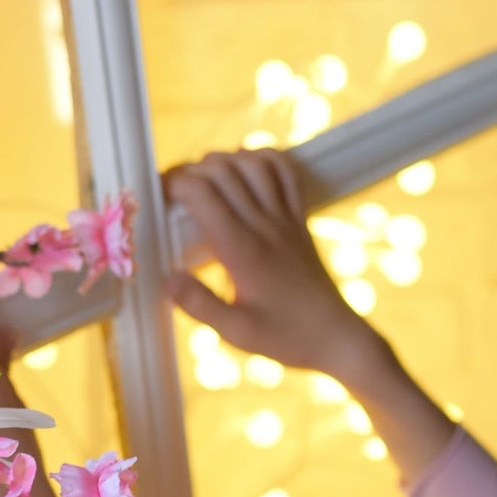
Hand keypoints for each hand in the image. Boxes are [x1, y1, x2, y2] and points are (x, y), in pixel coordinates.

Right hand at [161, 146, 383, 386]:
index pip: (202, 193)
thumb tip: (167, 279)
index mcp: (243, 250)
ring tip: (205, 178)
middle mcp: (265, 226)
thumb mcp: (237, 333)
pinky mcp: (300, 221)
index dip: (174, 183)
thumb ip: (200, 305)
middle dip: (190, 169)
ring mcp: (286, 219)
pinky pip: (286, 173)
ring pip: (253, 163)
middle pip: (223, 170)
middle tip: (173, 190)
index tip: (158, 197)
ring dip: (224, 160)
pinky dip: (263, 158)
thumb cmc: (287, 338)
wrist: (338, 338)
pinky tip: (246, 167)